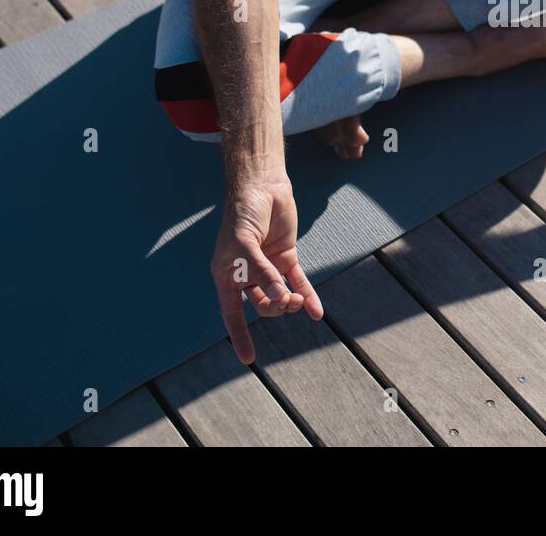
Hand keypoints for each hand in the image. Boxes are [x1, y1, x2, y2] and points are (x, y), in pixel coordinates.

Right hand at [210, 173, 323, 362]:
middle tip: (286, 301)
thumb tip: (279, 298)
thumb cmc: (244, 213)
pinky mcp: (286, 257)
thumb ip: (262, 272)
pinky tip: (318, 312)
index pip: (231, 313)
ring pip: (281, 296)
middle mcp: (247, 274)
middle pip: (262, 305)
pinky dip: (308, 296)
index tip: (248, 358)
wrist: (262, 187)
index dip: (240, 335)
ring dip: (291, 302)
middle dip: (275, 307)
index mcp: (227, 275)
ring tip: (299, 300)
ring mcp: (268, 267)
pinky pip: (298, 282)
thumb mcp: (246, 244)